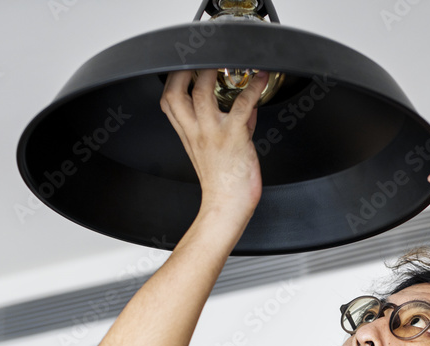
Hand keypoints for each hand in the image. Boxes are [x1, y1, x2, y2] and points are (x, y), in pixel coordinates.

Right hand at [160, 69, 268, 223]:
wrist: (227, 205)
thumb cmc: (223, 182)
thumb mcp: (218, 149)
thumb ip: (232, 122)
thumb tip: (247, 104)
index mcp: (188, 133)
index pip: (168, 101)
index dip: (173, 79)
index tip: (183, 66)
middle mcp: (196, 131)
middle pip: (176, 92)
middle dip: (185, 69)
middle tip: (201, 57)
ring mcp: (213, 133)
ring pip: (202, 93)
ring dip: (213, 72)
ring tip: (227, 60)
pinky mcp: (234, 136)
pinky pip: (242, 106)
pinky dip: (254, 88)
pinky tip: (261, 78)